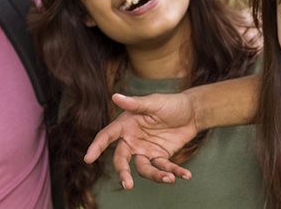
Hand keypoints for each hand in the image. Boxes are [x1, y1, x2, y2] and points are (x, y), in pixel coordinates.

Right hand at [84, 93, 198, 188]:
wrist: (192, 112)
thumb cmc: (171, 103)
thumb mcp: (154, 103)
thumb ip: (136, 104)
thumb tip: (115, 96)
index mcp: (126, 125)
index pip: (107, 136)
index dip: (97, 146)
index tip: (88, 158)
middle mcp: (132, 140)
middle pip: (122, 159)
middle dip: (123, 172)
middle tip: (127, 184)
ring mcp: (145, 150)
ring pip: (144, 168)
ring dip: (155, 175)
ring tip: (169, 178)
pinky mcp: (159, 157)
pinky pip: (163, 168)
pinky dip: (174, 172)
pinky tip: (185, 175)